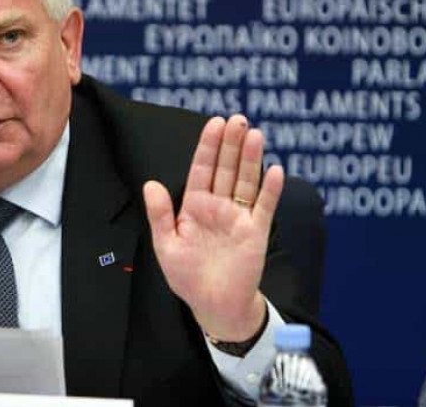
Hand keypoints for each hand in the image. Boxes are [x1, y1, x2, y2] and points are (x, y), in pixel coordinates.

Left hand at [143, 114, 283, 341]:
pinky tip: (275, 170)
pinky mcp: (256, 232)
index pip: (202, 169)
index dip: (208, 146)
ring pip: (245, 181)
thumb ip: (160, 214)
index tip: (214, 123)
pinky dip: (270, 189)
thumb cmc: (186, 276)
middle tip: (237, 119)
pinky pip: (264, 206)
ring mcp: (238, 217)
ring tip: (254, 134)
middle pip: (226, 168)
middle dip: (231, 144)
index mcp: (194, 206)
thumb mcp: (166, 245)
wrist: (213, 305)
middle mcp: (218, 206)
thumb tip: (150, 184)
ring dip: (251, 159)